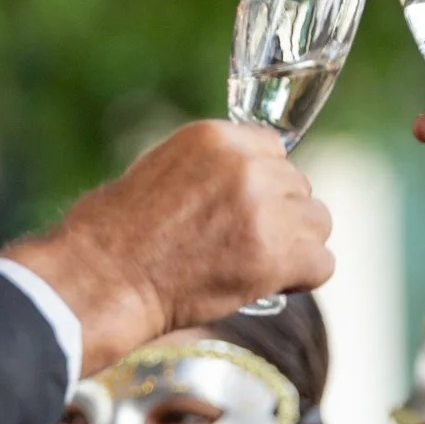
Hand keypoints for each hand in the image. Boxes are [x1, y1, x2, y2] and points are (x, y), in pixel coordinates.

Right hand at [6, 121, 333, 373]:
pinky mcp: (274, 256)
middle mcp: (246, 166)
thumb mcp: (161, 170)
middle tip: (247, 246)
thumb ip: (211, 169)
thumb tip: (245, 185)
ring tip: (260, 266)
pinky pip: (322, 264)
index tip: (246, 210)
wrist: (103, 278)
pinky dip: (302, 280)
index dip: (265, 184)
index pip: (275, 150)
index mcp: (215, 137)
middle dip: (281, 217)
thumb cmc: (113, 234)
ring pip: (318, 223)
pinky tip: (271, 286)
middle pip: (300, 187)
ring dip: (297, 247)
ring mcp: (264, 210)